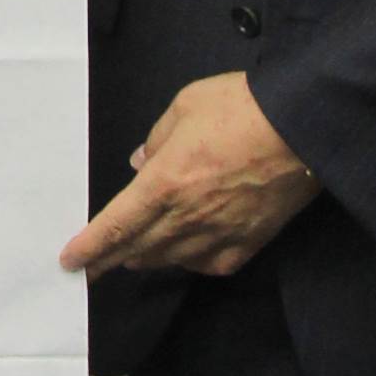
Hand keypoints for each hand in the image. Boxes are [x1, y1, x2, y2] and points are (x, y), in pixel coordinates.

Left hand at [59, 72, 319, 280]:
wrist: (304, 126)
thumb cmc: (243, 107)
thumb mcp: (185, 106)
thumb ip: (157, 139)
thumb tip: (142, 162)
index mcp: (163, 183)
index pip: (115, 225)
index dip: (89, 247)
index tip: (71, 262)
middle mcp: (186, 217)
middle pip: (138, 249)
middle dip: (111, 259)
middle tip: (93, 269)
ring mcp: (219, 233)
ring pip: (172, 259)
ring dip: (148, 259)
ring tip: (134, 258)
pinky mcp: (250, 241)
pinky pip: (212, 263)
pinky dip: (194, 262)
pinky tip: (188, 257)